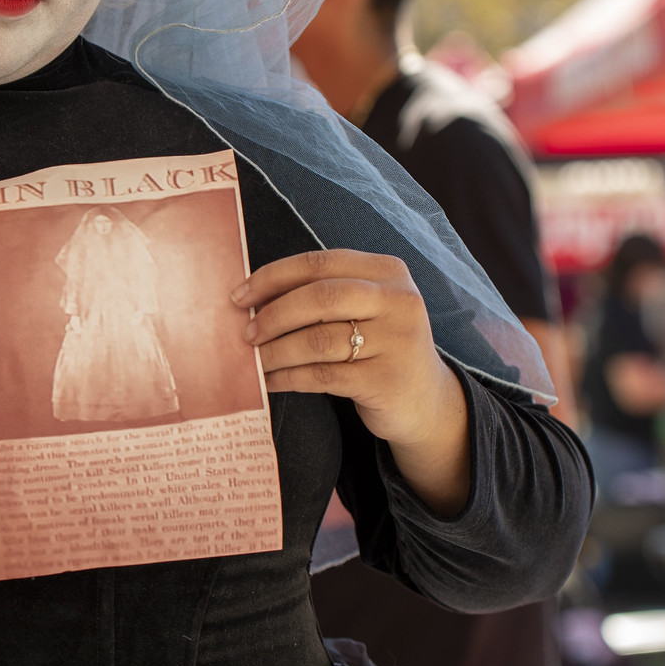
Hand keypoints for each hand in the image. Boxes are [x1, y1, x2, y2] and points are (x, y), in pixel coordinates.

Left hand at [236, 249, 470, 514]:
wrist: (425, 401)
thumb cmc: (379, 347)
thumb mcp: (366, 309)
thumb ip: (323, 295)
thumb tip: (253, 297)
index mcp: (388, 272)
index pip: (319, 263)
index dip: (273, 277)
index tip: (239, 296)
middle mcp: (398, 301)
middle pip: (320, 297)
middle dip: (273, 315)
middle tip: (246, 333)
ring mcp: (397, 341)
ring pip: (318, 340)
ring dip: (276, 351)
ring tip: (254, 360)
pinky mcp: (386, 380)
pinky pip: (323, 375)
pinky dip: (289, 377)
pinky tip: (271, 381)